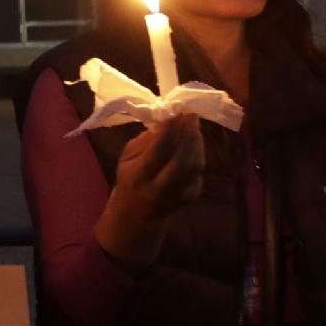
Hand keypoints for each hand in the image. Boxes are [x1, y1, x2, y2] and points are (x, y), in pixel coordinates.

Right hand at [96, 112, 204, 269]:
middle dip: (189, 137)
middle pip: (182, 163)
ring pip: (195, 166)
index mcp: (138, 178)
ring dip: (197, 142)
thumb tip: (166, 121)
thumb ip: (145, 141)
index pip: (157, 153)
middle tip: (191, 116)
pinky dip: (198, 153)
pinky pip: (199, 170)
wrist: (138, 213)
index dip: (170, 132)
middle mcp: (159, 189)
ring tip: (193, 125)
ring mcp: (179, 195)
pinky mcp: (193, 196)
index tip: (176, 112)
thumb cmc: (129, 178)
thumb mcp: (126, 158)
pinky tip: (193, 142)